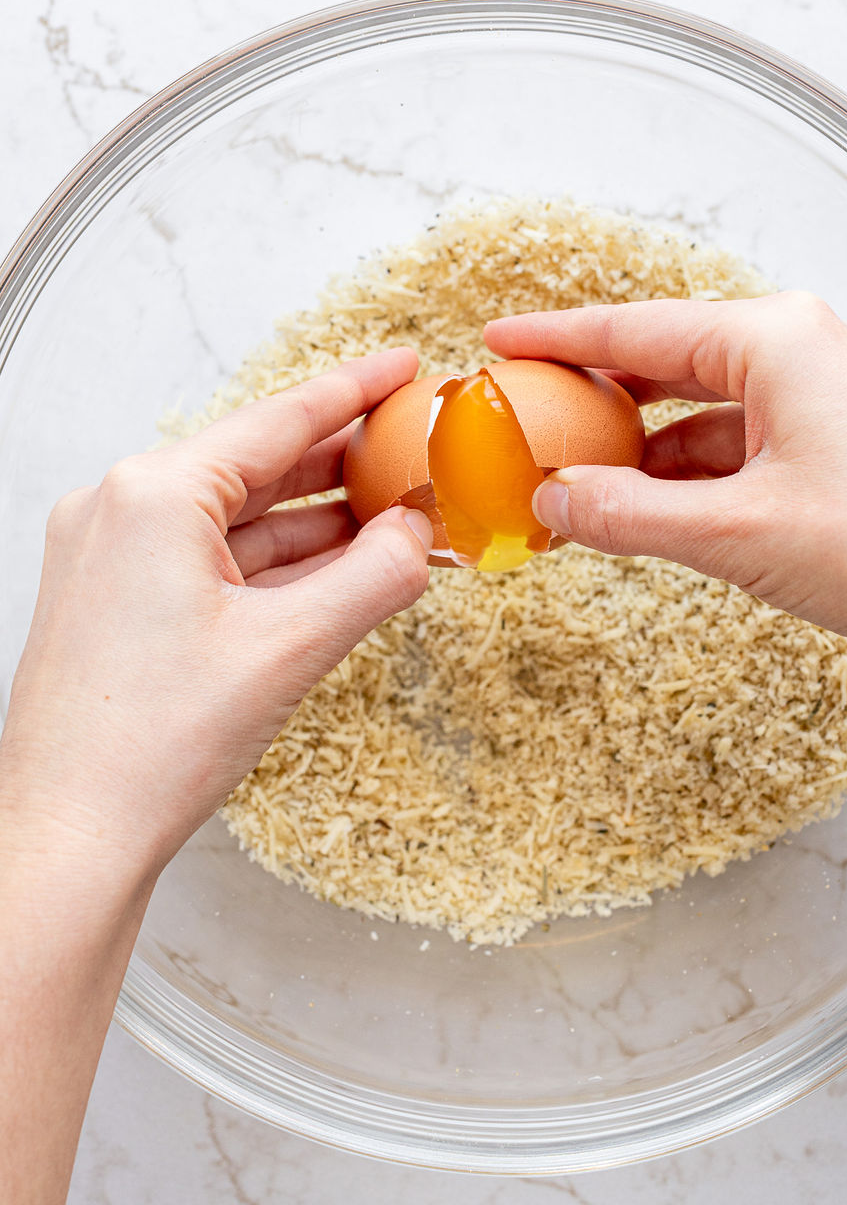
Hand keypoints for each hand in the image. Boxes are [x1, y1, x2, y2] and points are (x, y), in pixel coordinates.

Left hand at [0, 348, 432, 881]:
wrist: (70, 836)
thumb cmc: (146, 749)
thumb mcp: (289, 651)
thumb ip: (372, 578)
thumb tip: (418, 533)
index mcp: (153, 495)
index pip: (277, 420)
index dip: (353, 391)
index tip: (400, 367)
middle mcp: (120, 509)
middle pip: (256, 465)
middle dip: (341, 465)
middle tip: (410, 451)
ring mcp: (111, 555)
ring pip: (236, 517)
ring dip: (314, 521)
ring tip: (391, 518)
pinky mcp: (115, 599)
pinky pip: (212, 559)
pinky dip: (276, 564)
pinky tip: (333, 571)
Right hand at [484, 292, 846, 731]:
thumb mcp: (734, 534)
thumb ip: (628, 516)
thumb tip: (556, 501)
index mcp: (777, 339)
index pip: (637, 328)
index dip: (558, 339)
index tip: (504, 341)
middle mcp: (806, 349)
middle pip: (671, 361)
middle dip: (600, 399)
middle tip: (533, 419)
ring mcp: (829, 395)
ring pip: (708, 409)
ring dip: (646, 450)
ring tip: (583, 486)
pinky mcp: (843, 442)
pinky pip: (744, 443)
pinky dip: (693, 475)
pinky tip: (653, 511)